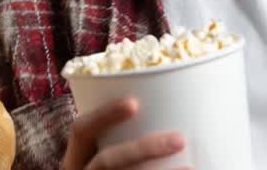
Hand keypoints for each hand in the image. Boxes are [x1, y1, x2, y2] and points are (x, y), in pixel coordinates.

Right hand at [60, 97, 187, 169]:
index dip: (104, 115)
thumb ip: (122, 139)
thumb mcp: (102, 155)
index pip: (81, 130)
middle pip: (106, 160)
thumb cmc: (113, 168)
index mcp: (75, 158)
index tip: (134, 102)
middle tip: (180, 139)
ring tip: (191, 167)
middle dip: (143, 149)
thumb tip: (170, 109)